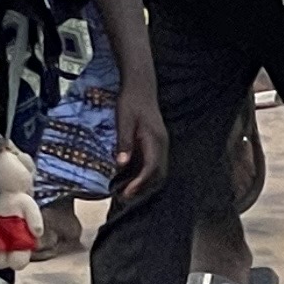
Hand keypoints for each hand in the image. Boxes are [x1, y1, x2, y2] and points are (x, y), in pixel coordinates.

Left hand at [111, 84, 168, 203]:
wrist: (140, 86)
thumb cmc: (131, 101)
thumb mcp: (124, 119)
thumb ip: (124, 142)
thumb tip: (122, 164)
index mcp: (155, 139)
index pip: (151, 168)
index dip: (139, 183)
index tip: (127, 193)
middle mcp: (161, 144)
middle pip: (157, 174)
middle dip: (143, 188)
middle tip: (124, 197)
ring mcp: (160, 144)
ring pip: (157, 170)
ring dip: (144, 183)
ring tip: (125, 192)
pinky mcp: (155, 143)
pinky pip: (153, 163)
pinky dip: (143, 174)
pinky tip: (129, 178)